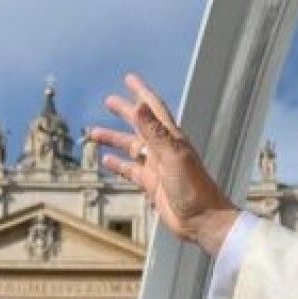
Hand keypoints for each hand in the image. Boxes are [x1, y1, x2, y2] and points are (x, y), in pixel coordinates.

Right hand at [89, 74, 239, 254]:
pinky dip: (118, 164)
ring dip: (114, 139)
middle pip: (140, 125)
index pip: (153, 108)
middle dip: (125, 112)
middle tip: (108, 101)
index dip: (141, 92)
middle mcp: (164, 149)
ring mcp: (157, 167)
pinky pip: (131, 171)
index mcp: (171, 138)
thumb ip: (154, 132)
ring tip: (94, 132)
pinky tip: (105, 160)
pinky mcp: (152, 185)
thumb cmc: (194, 188)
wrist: (203, 220)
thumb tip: (138, 106)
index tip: (128, 78)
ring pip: (131, 147)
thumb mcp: (172, 156)